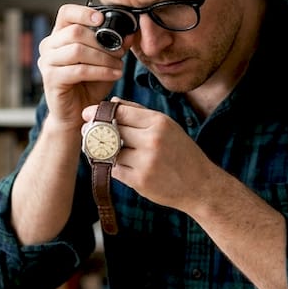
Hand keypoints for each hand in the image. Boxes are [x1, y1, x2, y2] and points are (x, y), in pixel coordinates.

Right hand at [37, 4, 125, 127]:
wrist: (76, 114)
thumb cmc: (88, 85)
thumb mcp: (105, 61)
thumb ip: (115, 47)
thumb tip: (130, 33)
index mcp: (59, 36)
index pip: (66, 13)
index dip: (84, 13)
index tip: (102, 20)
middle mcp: (48, 46)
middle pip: (75, 32)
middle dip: (102, 42)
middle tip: (119, 53)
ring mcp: (47, 62)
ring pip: (77, 50)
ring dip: (103, 58)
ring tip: (118, 66)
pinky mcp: (51, 79)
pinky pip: (79, 70)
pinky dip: (100, 71)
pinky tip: (113, 75)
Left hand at [82, 99, 219, 211]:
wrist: (200, 186)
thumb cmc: (182, 153)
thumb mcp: (167, 126)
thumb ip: (140, 113)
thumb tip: (113, 102)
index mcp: (159, 122)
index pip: (121, 112)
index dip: (100, 112)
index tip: (87, 113)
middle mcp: (152, 140)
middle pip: (111, 130)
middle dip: (96, 130)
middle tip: (87, 131)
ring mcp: (145, 162)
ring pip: (110, 152)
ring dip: (105, 152)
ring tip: (104, 150)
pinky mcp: (140, 181)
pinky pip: (115, 170)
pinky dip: (114, 167)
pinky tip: (122, 165)